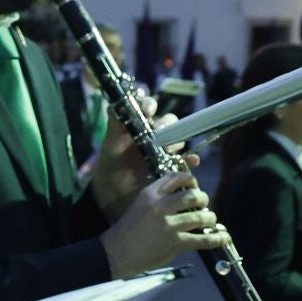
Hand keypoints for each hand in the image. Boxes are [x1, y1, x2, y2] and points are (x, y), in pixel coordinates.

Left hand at [92, 94, 198, 218]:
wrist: (114, 195)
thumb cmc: (111, 166)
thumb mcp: (110, 146)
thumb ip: (114, 126)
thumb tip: (113, 105)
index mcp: (138, 126)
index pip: (148, 108)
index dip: (150, 105)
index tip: (147, 111)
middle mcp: (154, 135)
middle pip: (168, 123)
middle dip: (166, 125)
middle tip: (158, 132)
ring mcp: (164, 151)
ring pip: (178, 140)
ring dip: (177, 141)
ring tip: (168, 150)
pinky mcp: (172, 167)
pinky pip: (186, 161)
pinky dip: (191, 160)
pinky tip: (191, 161)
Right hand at [98, 169, 226, 277]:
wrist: (117, 252)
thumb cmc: (129, 229)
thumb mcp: (140, 205)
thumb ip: (160, 197)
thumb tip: (186, 195)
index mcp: (150, 194)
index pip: (177, 177)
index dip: (191, 180)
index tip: (194, 187)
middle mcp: (160, 206)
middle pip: (194, 195)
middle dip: (203, 199)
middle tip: (204, 205)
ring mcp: (168, 225)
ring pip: (202, 217)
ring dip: (210, 219)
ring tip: (209, 221)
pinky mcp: (175, 242)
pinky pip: (203, 239)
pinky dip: (217, 238)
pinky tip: (223, 237)